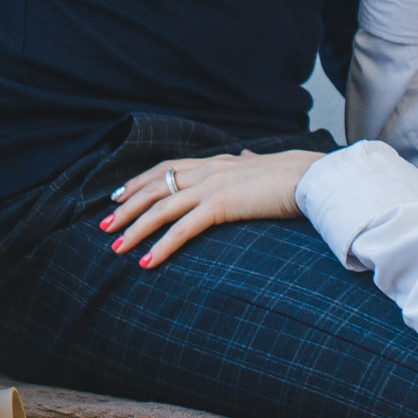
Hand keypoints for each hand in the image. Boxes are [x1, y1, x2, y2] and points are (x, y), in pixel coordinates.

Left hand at [99, 149, 323, 267]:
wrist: (313, 178)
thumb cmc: (295, 176)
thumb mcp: (264, 165)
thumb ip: (248, 162)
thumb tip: (245, 155)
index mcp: (216, 162)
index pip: (166, 168)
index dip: (139, 181)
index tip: (119, 194)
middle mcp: (209, 170)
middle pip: (155, 187)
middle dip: (127, 207)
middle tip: (104, 224)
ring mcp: (213, 186)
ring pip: (161, 208)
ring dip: (135, 228)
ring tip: (115, 246)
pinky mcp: (222, 205)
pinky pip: (183, 229)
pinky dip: (161, 246)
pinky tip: (146, 261)